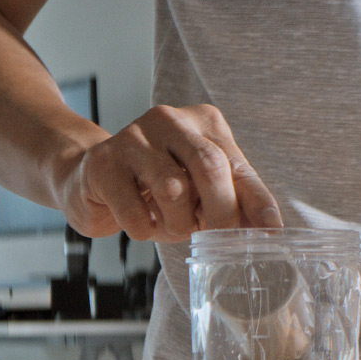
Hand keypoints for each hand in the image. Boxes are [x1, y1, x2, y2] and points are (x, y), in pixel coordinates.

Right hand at [53, 104, 282, 242]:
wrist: (89, 178)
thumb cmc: (155, 189)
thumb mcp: (201, 193)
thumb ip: (234, 201)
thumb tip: (270, 229)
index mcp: (203, 123)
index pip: (238, 165)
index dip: (257, 201)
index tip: (272, 230)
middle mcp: (170, 120)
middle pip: (209, 167)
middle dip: (219, 212)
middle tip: (218, 239)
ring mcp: (133, 137)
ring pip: (173, 189)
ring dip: (177, 224)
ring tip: (170, 225)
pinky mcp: (103, 163)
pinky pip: (135, 212)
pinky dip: (144, 230)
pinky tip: (140, 222)